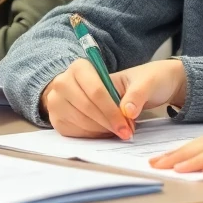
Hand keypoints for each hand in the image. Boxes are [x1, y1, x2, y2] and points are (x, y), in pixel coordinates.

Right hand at [41, 58, 184, 139]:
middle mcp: (64, 82)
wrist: (124, 88)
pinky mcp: (58, 117)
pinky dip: (92, 135)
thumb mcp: (144, 81)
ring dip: (101, 130)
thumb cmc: (134, 82)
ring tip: (117, 130)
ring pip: (80, 121)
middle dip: (108, 123)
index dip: (112, 111)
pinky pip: (74, 131)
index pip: (95, 92)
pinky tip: (105, 132)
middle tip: (126, 132)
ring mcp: (58, 100)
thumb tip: (128, 111)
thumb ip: (137, 93)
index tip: (127, 126)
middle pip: (86, 108)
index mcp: (80, 67)